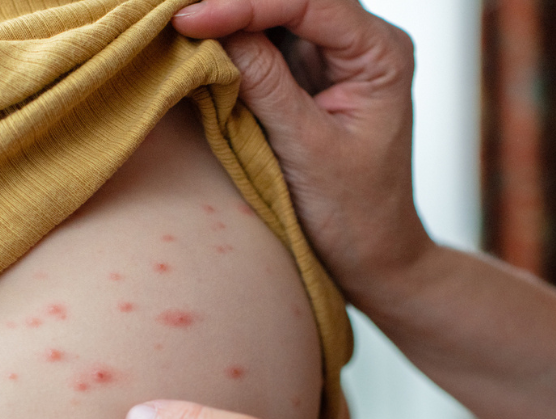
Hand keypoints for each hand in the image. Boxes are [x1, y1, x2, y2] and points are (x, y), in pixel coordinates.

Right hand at [172, 0, 432, 306]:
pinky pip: (262, 40)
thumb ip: (266, 84)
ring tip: (178, 23)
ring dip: (226, 15)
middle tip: (175, 13)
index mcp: (380, 53)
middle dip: (233, 3)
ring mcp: (330, 55)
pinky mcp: (303, 73)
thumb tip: (217, 31)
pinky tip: (193, 37)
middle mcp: (359, 42)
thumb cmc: (355, 214)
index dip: (245, 4)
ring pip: (273, 12)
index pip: (309, 2)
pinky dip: (227, 37)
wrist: (371, 256)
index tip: (189, 20)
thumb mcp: (306, 149)